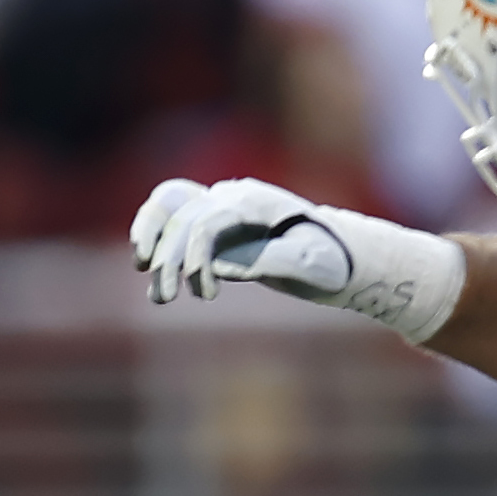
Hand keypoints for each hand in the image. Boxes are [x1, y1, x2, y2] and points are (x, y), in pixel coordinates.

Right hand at [131, 175, 361, 305]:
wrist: (343, 256)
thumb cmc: (333, 261)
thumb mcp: (313, 264)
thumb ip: (270, 260)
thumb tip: (221, 264)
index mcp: (256, 202)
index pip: (206, 219)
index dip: (194, 256)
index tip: (203, 293)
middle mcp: (234, 197)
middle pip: (180, 214)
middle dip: (166, 257)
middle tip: (164, 298)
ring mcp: (223, 207)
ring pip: (169, 208)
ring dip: (153, 244)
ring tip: (157, 292)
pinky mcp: (218, 225)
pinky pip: (175, 223)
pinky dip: (160, 246)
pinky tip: (155, 280)